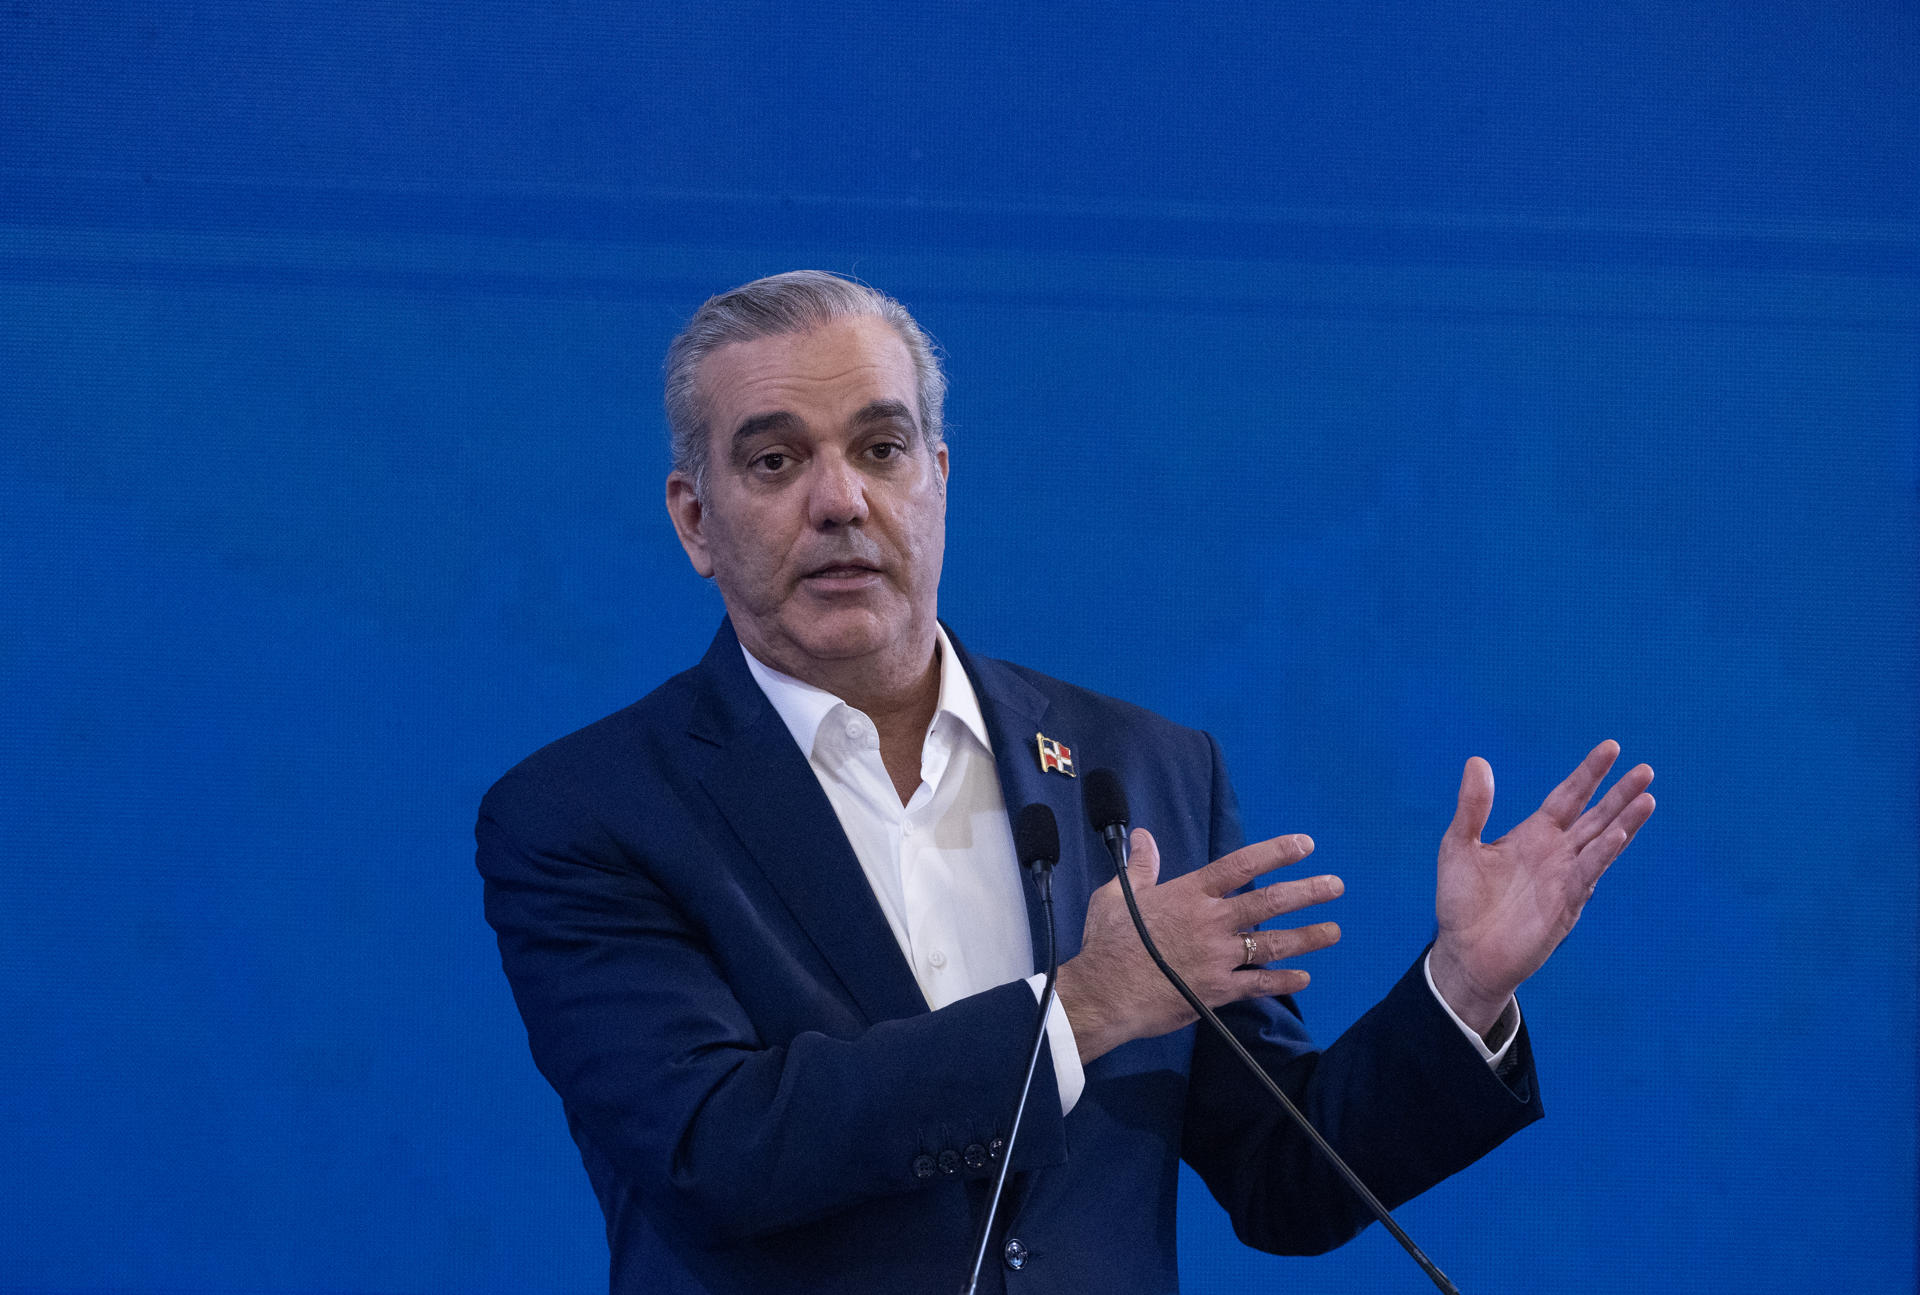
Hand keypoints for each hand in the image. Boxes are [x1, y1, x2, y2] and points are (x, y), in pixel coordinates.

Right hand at [1054, 830, 1342, 1065]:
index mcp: (1190, 894)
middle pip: (1269, 902)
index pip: (1241, 865)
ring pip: (1272, 943)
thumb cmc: (1109, 942)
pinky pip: (1258, 985)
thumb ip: (1140, 866)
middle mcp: (1213, 922)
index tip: (1305, 846)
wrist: (1105, 993)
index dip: (1276, 853)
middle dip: (1306, 892)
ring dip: (1307, 937)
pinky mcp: (1218, 991)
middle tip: (1335, 886)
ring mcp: (1219, 957)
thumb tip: (1143, 837)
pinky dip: (1283, 982)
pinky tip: (1304, 978)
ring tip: (1334, 931)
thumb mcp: (1118, 894)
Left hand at [1428, 740, 1655, 1033]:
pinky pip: (1587, 872)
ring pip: (1601, 842)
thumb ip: (1472, 806)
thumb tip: (1477, 761)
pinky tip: (1619, 833)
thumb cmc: (1460, 901)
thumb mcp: (1458, 845)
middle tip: (1645, 770)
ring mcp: (1565, 877)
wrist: (1464, 953)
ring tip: (1647, 797)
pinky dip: (1604, 852)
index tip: (1611, 748)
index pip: (1568, 796)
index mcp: (1534, 834)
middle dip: (1619, 793)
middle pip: (1595, 815)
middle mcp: (1555, 852)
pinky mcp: (1565, 903)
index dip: (1589, 773)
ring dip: (1624, 821)